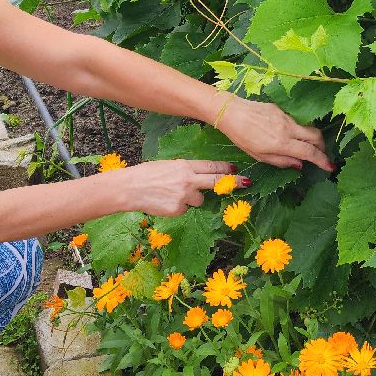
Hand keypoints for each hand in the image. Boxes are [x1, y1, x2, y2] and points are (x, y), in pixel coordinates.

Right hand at [112, 159, 232, 216]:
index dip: (225, 168)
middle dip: (232, 183)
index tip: (236, 170)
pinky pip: (186, 209)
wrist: (130, 189)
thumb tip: (201, 177)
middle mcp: (187, 180)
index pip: (211, 166)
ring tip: (173, 194)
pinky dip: (179, 207)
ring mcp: (184, 196)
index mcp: (184, 165)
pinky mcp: (178, 209)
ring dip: (192, 199)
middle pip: (216, 182)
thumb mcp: (169, 165)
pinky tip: (166, 202)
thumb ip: (186, 170)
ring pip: (199, 200)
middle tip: (246, 182)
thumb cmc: (147, 174)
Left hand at [216, 97, 333, 171]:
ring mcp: (286, 117)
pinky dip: (299, 130)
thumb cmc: (242, 137)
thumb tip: (300, 164)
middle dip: (323, 147)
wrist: (231, 112)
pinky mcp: (281, 109)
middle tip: (321, 155)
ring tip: (307, 147)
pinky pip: (296, 121)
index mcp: (282, 142)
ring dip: (312, 138)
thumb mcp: (260, 156)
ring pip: (307, 128)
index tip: (330, 166)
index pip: (310, 152)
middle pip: (316, 137)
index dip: (323, 160)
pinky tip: (290, 135)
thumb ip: (281, 161)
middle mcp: (288, 128)